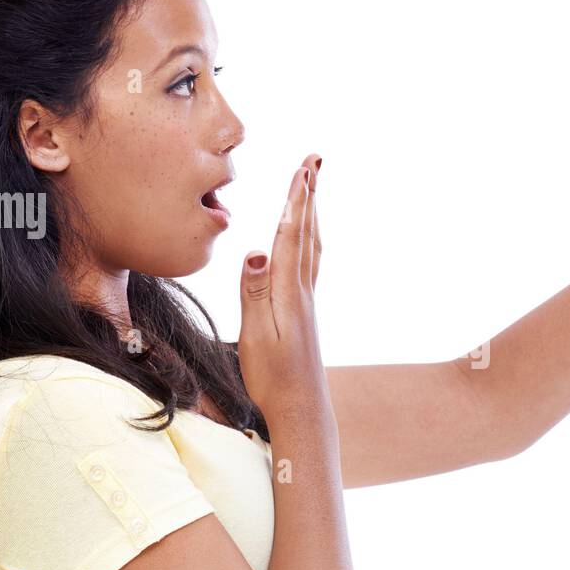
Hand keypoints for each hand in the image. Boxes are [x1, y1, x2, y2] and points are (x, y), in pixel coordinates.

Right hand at [237, 154, 326, 416]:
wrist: (301, 410)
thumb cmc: (273, 378)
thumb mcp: (256, 336)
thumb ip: (255, 292)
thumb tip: (256, 250)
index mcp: (289, 292)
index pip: (291, 236)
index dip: (296, 200)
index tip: (303, 168)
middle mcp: (302, 292)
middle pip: (306, 232)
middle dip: (308, 194)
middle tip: (314, 160)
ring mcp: (305, 302)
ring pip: (310, 246)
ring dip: (310, 212)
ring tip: (311, 186)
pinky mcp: (302, 313)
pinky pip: (308, 264)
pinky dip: (308, 239)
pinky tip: (306, 239)